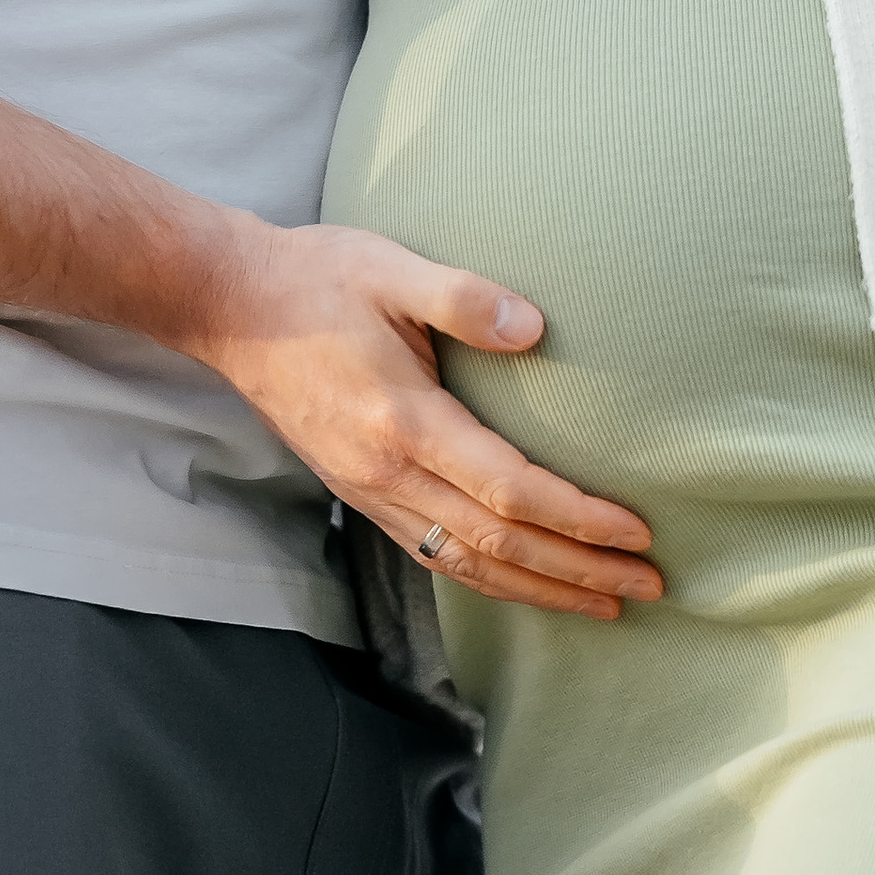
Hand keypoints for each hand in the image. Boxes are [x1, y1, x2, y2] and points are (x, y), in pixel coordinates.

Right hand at [184, 219, 661, 621]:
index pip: (509, 492)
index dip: (578, 520)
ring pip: (464, 564)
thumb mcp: (392, 269)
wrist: (229, 305)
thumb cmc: (315, 277)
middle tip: (646, 587)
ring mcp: (367, 490)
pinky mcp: (356, 491)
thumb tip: (536, 328)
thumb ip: (465, 297)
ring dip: (539, 590)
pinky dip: (485, 577)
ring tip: (601, 604)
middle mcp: (385, 472)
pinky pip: (430, 553)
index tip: (637, 535)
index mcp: (403, 422)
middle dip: (578, 573)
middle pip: (497, 546)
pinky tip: (522, 582)